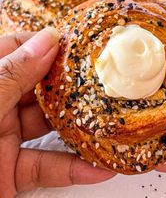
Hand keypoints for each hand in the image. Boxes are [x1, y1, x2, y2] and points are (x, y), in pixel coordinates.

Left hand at [0, 28, 114, 197]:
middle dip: (71, 86)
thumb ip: (10, 74)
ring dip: (79, 129)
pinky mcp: (11, 172)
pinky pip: (47, 165)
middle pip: (39, 87)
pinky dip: (73, 168)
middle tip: (103, 81)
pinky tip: (98, 166)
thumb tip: (47, 41)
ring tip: (109, 120)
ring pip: (48, 127)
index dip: (47, 43)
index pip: (16, 49)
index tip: (79, 43)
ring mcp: (3, 138)